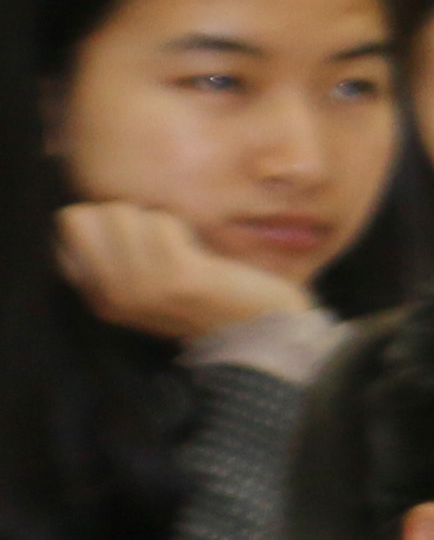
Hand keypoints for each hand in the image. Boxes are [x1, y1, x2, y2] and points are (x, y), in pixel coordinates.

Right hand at [58, 203, 305, 344]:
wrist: (261, 334)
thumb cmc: (209, 293)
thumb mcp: (150, 277)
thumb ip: (117, 251)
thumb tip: (95, 206)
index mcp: (99, 294)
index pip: (66, 227)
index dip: (99, 218)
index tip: (137, 238)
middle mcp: (110, 294)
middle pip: (83, 215)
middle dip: (123, 214)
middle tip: (161, 242)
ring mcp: (140, 288)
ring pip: (119, 213)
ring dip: (156, 220)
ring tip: (183, 250)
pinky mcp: (176, 279)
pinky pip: (160, 223)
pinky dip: (179, 226)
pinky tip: (199, 254)